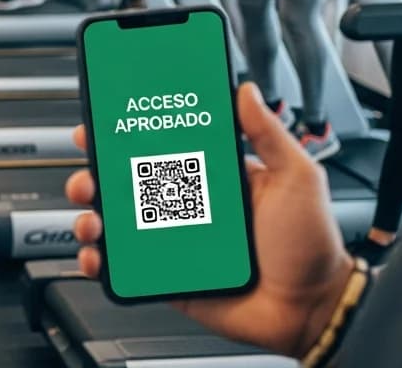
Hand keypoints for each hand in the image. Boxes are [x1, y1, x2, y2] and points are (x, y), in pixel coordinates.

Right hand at [66, 84, 355, 358]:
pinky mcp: (168, 276)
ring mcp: (175, 241)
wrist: (311, 309)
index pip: (162, 146)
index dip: (129, 132)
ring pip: (118, 221)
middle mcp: (189, 205)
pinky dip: (101, 260)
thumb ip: (270, 134)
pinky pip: (124, 266)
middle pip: (128, 181)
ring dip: (93, 213)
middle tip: (89, 171)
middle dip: (97, 172)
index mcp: (214, 176)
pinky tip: (98, 254)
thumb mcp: (297, 177)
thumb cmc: (311, 245)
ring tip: (93, 214)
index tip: (105, 118)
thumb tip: (247, 91)